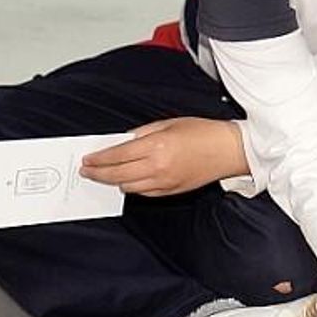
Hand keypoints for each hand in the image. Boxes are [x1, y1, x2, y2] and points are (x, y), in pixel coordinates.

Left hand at [79, 118, 245, 195]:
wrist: (229, 150)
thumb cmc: (204, 133)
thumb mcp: (169, 123)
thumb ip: (142, 133)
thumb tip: (122, 142)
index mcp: (156, 146)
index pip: (116, 155)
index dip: (98, 158)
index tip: (88, 159)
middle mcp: (158, 167)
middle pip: (116, 175)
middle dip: (98, 173)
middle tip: (87, 171)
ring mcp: (165, 182)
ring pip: (128, 187)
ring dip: (114, 181)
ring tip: (105, 175)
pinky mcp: (172, 191)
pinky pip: (144, 193)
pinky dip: (132, 187)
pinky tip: (128, 180)